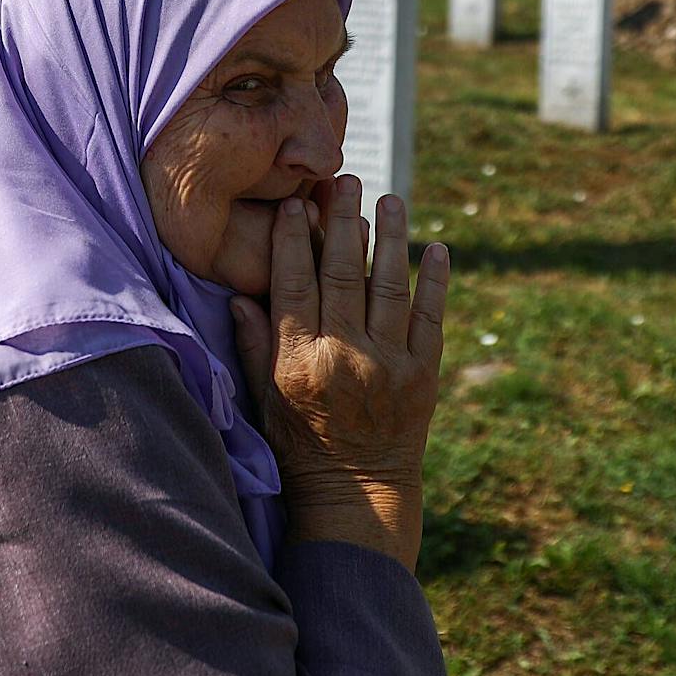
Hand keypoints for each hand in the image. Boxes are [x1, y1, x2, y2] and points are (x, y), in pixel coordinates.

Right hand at [230, 176, 447, 569]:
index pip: (294, 284)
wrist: (359, 495)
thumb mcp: (266, 399)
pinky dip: (436, 283)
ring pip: (389, 287)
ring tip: (390, 199)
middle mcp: (344, 357)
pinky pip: (431, 318)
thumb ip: (255, 345)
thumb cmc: (302, 444)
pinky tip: (438, 249)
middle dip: (343, 222)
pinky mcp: (423, 375)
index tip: (296, 204)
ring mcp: (389, 365)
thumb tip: (238, 295)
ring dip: (391, 239)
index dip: (294, 240)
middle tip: (343, 180)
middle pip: (343, 274)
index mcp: (300, 361)